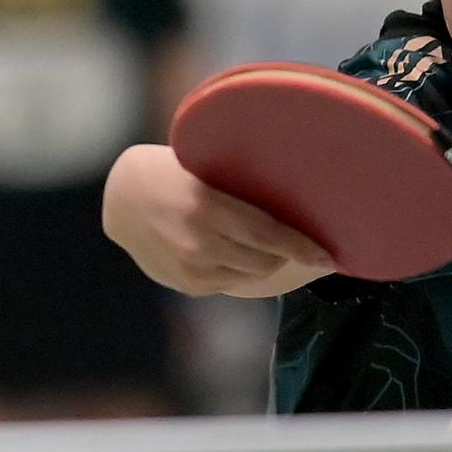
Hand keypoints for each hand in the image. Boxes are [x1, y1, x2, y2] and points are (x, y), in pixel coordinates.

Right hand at [102, 144, 334, 296]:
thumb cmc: (176, 170)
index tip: (329, 256)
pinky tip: (236, 251)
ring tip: (268, 244)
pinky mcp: (187, 284)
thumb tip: (299, 203)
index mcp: (204, 206)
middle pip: (265, 260)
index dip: (303, 248)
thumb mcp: (206, 167)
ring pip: (251, 275)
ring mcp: (189, 268)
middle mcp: (196, 243)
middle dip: (288, 254)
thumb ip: (242, 190)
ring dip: (267, 262)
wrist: (122, 198)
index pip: (267, 235)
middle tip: (302, 243)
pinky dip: (242, 268)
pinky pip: (232, 282)